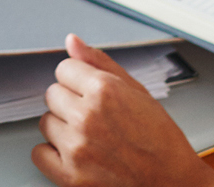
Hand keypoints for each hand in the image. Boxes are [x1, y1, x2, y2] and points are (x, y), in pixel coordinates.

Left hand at [33, 35, 213, 186]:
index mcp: (104, 91)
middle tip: (96, 117)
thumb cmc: (161, 141)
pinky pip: (39, 154)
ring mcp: (77, 147)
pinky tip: (75, 154)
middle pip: (52, 94)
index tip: (92, 93)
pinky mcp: (70, 176)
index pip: (64, 69)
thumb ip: (101, 63)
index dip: (79, 80)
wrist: (174, 184)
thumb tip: (72, 42)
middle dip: (70, 102)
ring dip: (62, 128)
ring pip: (46, 122)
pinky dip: (53, 154)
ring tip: (91, 137)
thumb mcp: (138, 92)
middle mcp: (87, 117)